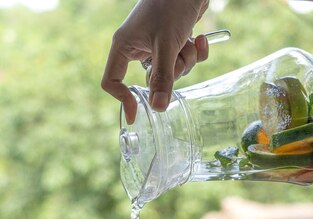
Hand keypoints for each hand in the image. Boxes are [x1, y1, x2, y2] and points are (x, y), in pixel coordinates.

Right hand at [101, 0, 209, 123]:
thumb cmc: (171, 6)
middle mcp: (136, 47)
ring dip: (186, 59)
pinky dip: (195, 52)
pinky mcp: (172, 41)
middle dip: (172, 71)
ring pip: (171, 70)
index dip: (123, 99)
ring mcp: (155, 44)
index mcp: (123, 46)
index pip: (112, 81)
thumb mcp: (166, 45)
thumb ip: (163, 77)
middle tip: (179, 56)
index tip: (137, 114)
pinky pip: (183, 59)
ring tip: (189, 41)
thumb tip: (158, 108)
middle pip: (152, 79)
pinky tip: (199, 38)